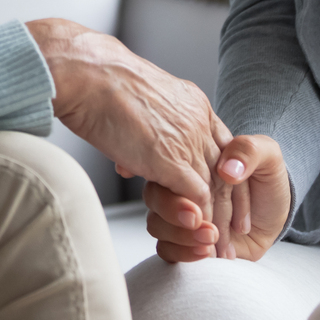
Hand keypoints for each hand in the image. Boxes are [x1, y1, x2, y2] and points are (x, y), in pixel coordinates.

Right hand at [24, 19, 229, 226]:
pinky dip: (198, 219)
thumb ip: (143, 132)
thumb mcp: (136, 104)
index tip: (229, 200)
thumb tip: (131, 160)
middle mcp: (197, 121)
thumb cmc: (98, 82)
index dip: (226, 176)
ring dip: (217, 219)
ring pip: (216, 187)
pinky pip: (197, 196)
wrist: (88, 73)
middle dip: (231, 205)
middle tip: (231, 233)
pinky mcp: (170, 159)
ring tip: (216, 245)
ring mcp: (186, 140)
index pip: (224, 146)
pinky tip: (195, 233)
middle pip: (227, 171)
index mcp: (193, 104)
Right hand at [143, 134, 290, 263]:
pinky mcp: (183, 242)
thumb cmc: (267, 181)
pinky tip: (208, 253)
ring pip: (156, 224)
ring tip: (212, 239)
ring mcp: (179, 216)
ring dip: (181, 235)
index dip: (183, 184)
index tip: (202, 199)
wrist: (275, 216)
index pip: (170, 167)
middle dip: (174, 212)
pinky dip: (183, 253)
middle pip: (155, 196)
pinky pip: (166, 250)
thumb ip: (249, 152)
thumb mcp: (267, 156)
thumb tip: (227, 168)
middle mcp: (179, 187)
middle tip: (202, 223)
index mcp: (191, 160)